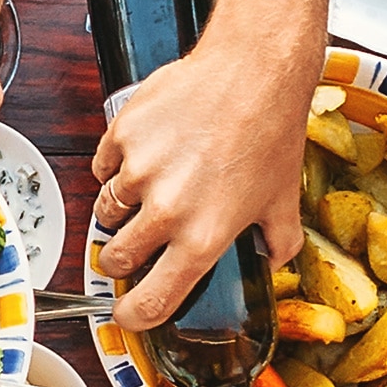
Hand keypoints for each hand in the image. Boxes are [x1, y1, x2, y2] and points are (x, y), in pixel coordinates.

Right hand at [90, 35, 310, 329]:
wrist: (253, 69)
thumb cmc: (270, 129)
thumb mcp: (283, 198)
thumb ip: (277, 241)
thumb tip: (273, 260)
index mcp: (203, 237)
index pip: (150, 300)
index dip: (133, 317)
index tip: (127, 316)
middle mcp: (166, 210)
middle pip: (115, 258)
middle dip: (123, 256)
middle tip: (141, 239)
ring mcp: (139, 171)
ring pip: (107, 209)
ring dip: (123, 206)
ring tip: (154, 183)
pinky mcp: (122, 135)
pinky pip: (104, 165)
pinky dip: (118, 164)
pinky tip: (149, 151)